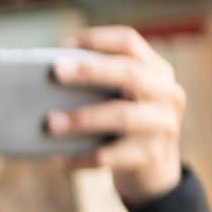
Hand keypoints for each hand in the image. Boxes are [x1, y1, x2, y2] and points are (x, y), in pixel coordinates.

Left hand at [51, 27, 186, 201]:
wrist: (153, 172)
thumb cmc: (124, 127)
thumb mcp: (121, 98)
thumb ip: (97, 83)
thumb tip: (45, 75)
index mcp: (155, 71)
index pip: (130, 42)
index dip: (97, 39)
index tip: (64, 45)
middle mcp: (166, 93)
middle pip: (131, 74)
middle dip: (91, 71)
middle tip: (56, 72)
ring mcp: (163, 125)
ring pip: (123, 116)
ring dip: (83, 118)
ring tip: (51, 122)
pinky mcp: (152, 156)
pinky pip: (112, 156)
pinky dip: (82, 157)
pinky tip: (59, 159)